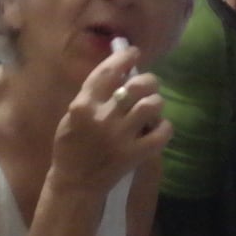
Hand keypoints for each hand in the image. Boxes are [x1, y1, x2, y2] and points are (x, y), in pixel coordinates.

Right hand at [50, 46, 169, 193]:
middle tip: (149, 85)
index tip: (134, 52)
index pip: (108, 72)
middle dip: (149, 81)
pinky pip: (162, 132)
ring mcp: (121, 137)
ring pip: (152, 106)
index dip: (124, 57)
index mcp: (83, 105)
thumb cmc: (71, 148)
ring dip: (156, 103)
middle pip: (138, 86)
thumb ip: (93, 96)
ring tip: (152, 107)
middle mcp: (103, 118)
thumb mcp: (72, 117)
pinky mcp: (136, 154)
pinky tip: (159, 128)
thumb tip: (119, 72)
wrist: (75, 184)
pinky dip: (165, 127)